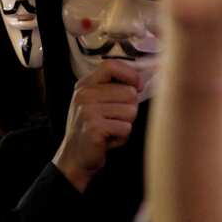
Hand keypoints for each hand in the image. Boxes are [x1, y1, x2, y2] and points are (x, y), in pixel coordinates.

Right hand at [53, 61, 141, 191]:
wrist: (75, 156)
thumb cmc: (94, 126)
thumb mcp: (98, 101)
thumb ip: (116, 86)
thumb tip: (147, 75)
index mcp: (85, 84)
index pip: (112, 65)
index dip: (131, 75)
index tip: (137, 86)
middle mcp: (84, 95)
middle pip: (129, 93)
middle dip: (130, 109)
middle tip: (113, 119)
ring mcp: (87, 111)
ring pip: (131, 111)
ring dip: (126, 124)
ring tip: (110, 128)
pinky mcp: (94, 128)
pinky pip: (126, 128)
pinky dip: (122, 137)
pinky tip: (108, 139)